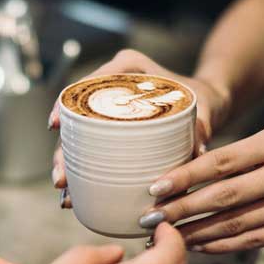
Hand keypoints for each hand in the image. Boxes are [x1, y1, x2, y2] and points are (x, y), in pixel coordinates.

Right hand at [48, 49, 231, 200]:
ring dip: (69, 164)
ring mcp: (110, 111)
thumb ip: (201, 124)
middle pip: (76, 117)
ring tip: (64, 191)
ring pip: (80, 137)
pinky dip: (84, 171)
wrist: (208, 104)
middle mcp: (113, 87)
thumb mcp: (204, 106)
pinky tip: (77, 195)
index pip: (87, 82)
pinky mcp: (114, 131)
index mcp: (128, 68)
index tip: (55, 125)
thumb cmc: (204, 97)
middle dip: (64, 149)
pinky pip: (93, 149)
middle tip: (61, 177)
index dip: (65, 104)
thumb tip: (198, 152)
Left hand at [136, 126, 263, 252]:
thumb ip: (236, 156)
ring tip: (168, 235)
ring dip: (196, 232)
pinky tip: (197, 245)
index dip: (185, 176)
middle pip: (225, 196)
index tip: (154, 186)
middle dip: (183, 209)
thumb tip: (180, 176)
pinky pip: (251, 240)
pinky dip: (221, 244)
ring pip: (236, 223)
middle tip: (151, 217)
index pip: (222, 162)